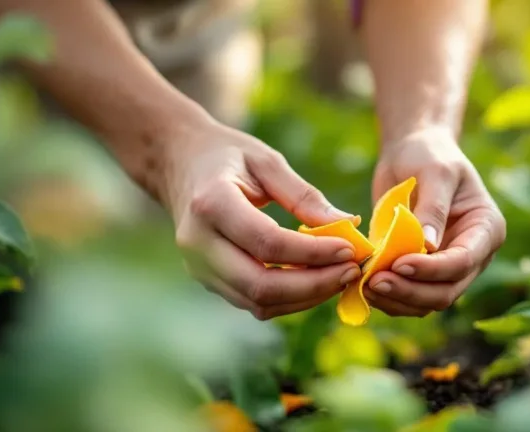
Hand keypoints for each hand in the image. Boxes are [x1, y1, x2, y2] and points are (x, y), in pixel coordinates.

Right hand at [158, 119, 361, 319]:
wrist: (177, 163)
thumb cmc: (227, 156)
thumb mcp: (266, 161)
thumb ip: (304, 195)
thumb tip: (349, 224)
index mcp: (211, 204)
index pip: (267, 243)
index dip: (313, 253)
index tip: (351, 249)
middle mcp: (198, 243)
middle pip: (260, 285)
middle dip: (314, 285)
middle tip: (352, 271)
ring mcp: (198, 267)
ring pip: (258, 302)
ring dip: (306, 297)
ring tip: (340, 276)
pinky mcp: (208, 280)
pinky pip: (253, 302)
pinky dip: (290, 298)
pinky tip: (317, 280)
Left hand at [365, 126, 505, 316]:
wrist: (411, 153)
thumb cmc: (428, 154)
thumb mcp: (434, 172)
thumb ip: (433, 209)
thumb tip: (429, 246)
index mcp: (486, 229)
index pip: (464, 261)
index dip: (432, 269)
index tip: (399, 264)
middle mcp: (472, 255)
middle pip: (447, 291)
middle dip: (411, 290)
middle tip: (375, 281)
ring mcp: (447, 268)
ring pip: (427, 302)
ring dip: (397, 299)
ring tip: (366, 285)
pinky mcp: (423, 272)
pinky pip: (409, 297)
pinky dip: (389, 297)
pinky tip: (364, 286)